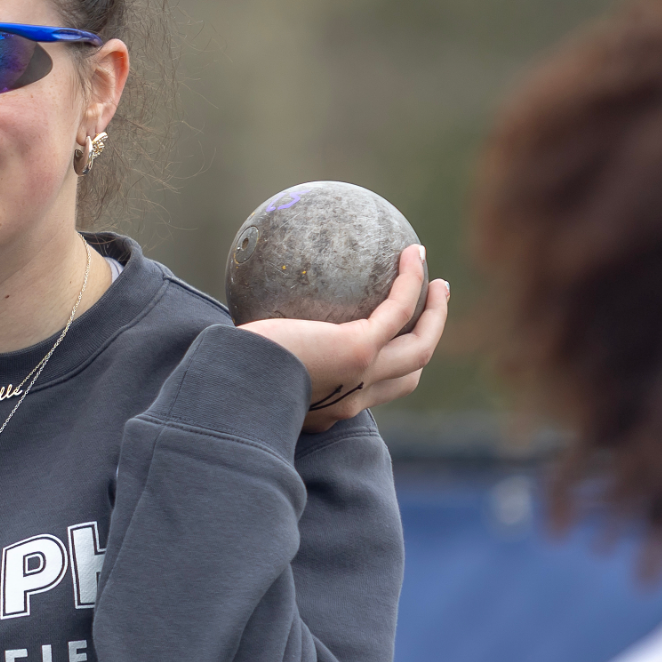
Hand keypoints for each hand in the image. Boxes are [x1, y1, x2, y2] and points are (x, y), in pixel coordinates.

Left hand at [242, 245, 448, 433]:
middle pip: (407, 376)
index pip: (369, 394)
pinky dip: (411, 283)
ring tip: (437, 282)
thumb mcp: (244, 363)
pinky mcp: (361, 350)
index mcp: (327, 408)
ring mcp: (362, 375)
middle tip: (430, 311)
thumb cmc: (224, 375)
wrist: (226, 388)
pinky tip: (411, 254)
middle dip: (424, 342)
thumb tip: (243, 323)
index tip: (384, 342)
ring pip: (419, 348)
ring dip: (435, 314)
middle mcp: (351, 399)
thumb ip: (256, 348)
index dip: (385, 370)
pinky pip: (398, 309)